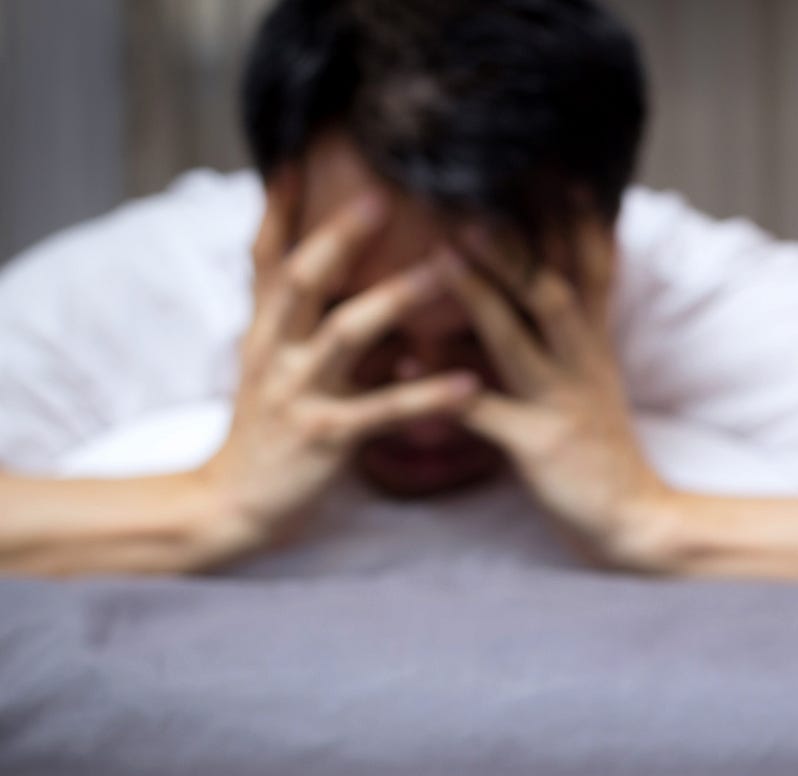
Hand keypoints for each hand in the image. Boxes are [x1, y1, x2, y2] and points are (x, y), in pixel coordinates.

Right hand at [198, 171, 479, 548]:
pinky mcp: (325, 437)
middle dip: (341, 236)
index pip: (266, 257)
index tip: (295, 154)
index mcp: (265, 331)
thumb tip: (358, 281)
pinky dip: (428, 395)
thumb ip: (313, 325)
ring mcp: (297, 393)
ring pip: (348, 334)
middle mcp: (275, 352)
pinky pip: (384, 411)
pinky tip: (470, 382)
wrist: (233, 505)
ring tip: (448, 269)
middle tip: (384, 195)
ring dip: (398, 297)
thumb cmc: (270, 431)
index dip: (278, 207)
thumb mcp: (277, 367)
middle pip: (304, 279)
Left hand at [442, 221, 671, 564]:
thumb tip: (552, 290)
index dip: (576, 222)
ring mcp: (562, 401)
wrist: (637, 521)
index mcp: (594, 348)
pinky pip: (485, 413)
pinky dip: (445, 391)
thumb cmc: (603, 455)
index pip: (590, 272)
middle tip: (477, 192)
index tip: (558, 172)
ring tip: (444, 253)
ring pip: (519, 338)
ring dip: (482, 294)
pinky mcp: (540, 445)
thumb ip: (576, 338)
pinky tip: (409, 369)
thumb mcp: (598, 384)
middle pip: (552, 288)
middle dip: (517, 240)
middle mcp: (581, 364)